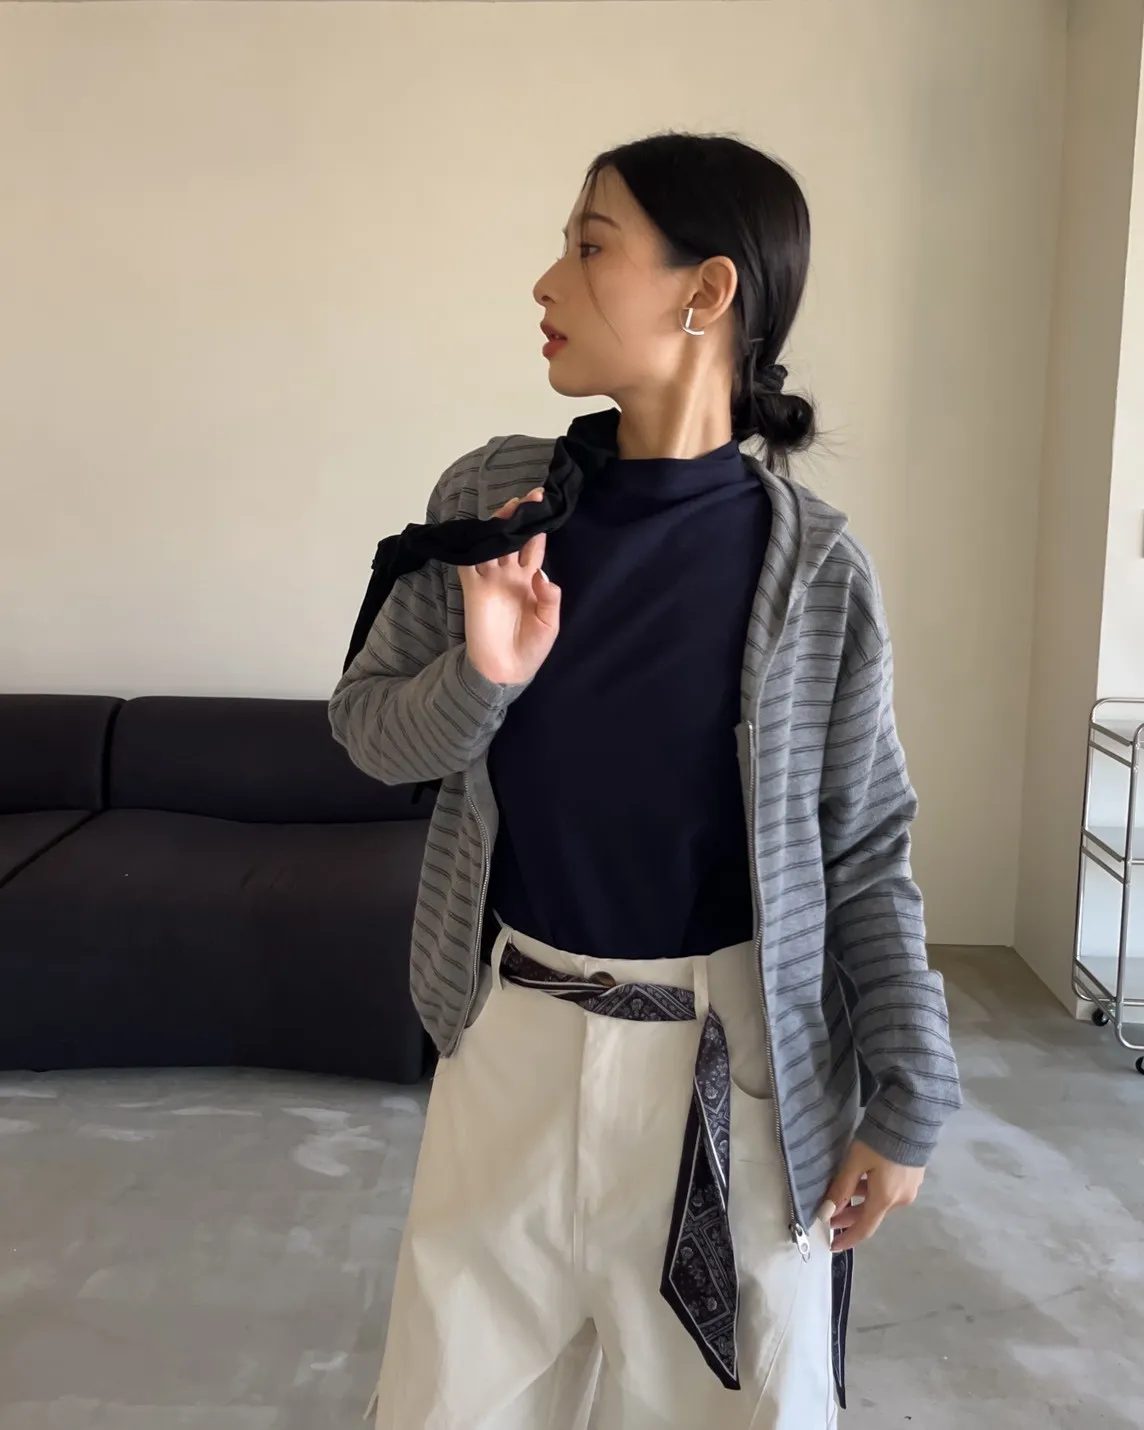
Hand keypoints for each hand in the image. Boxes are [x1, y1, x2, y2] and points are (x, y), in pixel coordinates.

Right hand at [460, 489, 560, 685]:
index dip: (537, 527)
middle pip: (512, 538)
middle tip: (526, 497)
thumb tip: (543, 575)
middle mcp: (509, 575)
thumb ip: (549, 600)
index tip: (542, 506)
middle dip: (517, 517)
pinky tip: (477, 529)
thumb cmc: (531, 648)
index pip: (534, 546)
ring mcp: (490, 580)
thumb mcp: (549, 625)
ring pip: (490, 544)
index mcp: (530, 580)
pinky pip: (468, 563)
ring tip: (507, 507)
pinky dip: (470, 546)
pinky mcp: (473, 590)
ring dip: (496, 526)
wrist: (506, 671)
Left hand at [820, 1139, 924, 1252]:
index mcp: (885, 1199)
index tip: (834, 1246)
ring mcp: (909, 1189)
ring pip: (880, 1203)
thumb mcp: (855, 1161)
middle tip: (830, 1217)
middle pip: (871, 1215)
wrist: (911, 1119)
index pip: (864, 1229)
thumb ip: (841, 1187)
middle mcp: (900, 1199)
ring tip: (841, 1196)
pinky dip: (872, 1193)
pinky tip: (862, 1183)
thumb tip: (827, 1212)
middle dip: (849, 1218)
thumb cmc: (880, 1140)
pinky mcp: (913, 1177)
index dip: (848, 1239)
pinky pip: (888, 1192)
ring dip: (860, 1203)